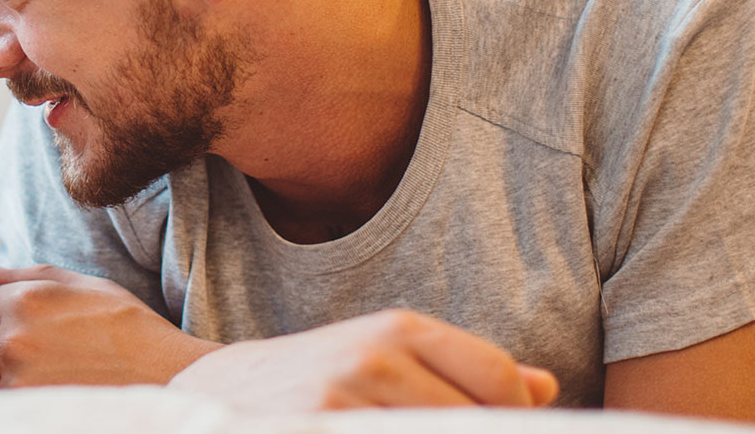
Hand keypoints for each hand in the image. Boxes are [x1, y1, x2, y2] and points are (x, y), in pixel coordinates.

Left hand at [0, 264, 218, 387]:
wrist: (164, 372)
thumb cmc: (127, 325)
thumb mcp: (83, 285)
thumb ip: (26, 276)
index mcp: (25, 299)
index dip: (2, 321)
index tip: (32, 332)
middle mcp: (14, 336)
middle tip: (41, 359)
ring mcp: (17, 376)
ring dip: (4, 380)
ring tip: (48, 376)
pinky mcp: (25, 404)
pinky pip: (0, 402)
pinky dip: (17, 400)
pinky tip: (49, 392)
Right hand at [168, 309, 559, 411]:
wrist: (209, 396)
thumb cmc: (313, 381)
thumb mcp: (384, 357)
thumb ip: (462, 370)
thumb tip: (544, 388)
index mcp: (396, 331)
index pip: (495, 379)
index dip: (515, 418)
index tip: (507, 431)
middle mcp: (370, 361)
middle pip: (468, 422)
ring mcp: (339, 404)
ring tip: (402, 432)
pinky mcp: (315, 433)